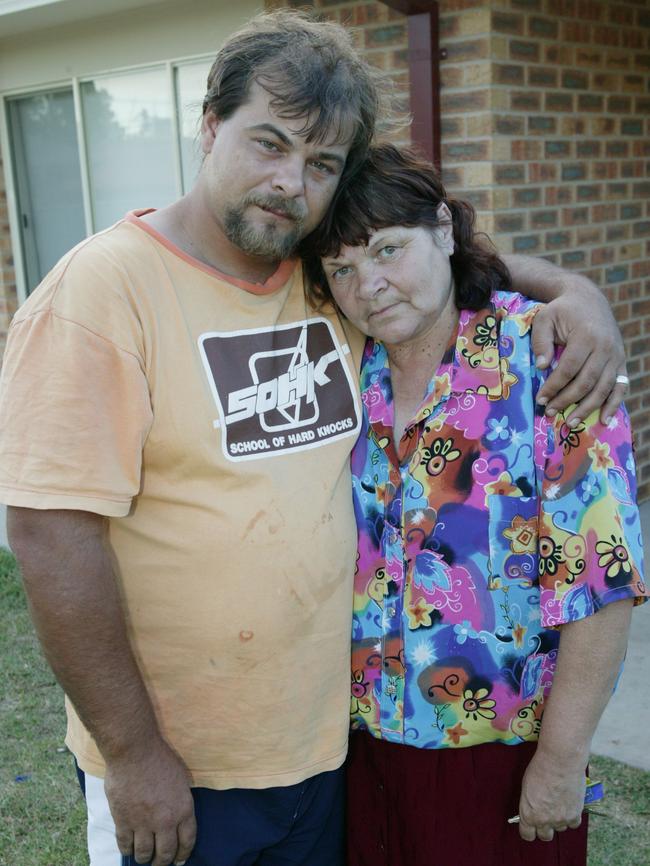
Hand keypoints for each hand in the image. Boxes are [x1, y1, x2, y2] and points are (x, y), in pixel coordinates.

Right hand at [104, 737, 196, 865]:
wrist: (135, 751)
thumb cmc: (160, 759)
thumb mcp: (181, 780)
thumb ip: (180, 802)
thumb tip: (178, 817)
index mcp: (183, 809)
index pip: (187, 841)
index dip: (183, 854)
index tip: (180, 860)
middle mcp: (165, 822)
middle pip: (166, 853)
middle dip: (163, 862)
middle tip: (160, 863)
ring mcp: (142, 823)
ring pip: (144, 854)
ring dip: (145, 858)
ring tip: (144, 857)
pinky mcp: (123, 821)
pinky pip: (125, 844)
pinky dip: (127, 850)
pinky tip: (129, 848)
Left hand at [517, 751, 585, 842]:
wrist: (560, 761)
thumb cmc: (540, 768)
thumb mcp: (527, 787)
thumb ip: (529, 803)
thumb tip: (532, 809)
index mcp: (529, 814)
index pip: (527, 835)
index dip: (529, 830)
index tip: (530, 826)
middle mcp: (544, 821)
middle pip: (545, 836)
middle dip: (544, 828)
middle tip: (546, 816)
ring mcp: (560, 820)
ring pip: (560, 829)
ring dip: (559, 820)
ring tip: (558, 803)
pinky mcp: (575, 815)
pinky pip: (573, 824)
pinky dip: (571, 817)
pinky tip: (569, 805)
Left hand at [531, 281, 626, 426]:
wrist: (588, 300)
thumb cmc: (562, 310)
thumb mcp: (545, 318)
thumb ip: (541, 341)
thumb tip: (541, 367)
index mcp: (586, 335)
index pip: (569, 368)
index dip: (554, 386)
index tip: (540, 399)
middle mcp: (605, 347)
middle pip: (586, 381)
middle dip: (567, 400)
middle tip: (550, 412)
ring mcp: (616, 355)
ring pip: (603, 388)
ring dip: (587, 408)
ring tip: (570, 422)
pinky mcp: (621, 361)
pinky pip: (620, 386)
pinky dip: (614, 404)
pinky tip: (605, 420)